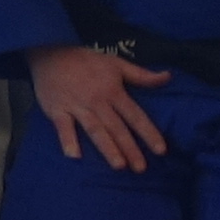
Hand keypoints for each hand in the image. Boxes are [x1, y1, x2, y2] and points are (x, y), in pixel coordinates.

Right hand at [27, 40, 171, 169]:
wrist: (50, 51)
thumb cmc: (85, 60)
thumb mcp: (116, 63)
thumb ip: (142, 75)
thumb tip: (168, 77)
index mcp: (113, 91)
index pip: (135, 115)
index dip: (148, 132)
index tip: (161, 150)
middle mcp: (97, 101)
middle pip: (116, 127)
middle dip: (130, 148)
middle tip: (141, 168)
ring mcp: (76, 106)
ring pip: (94, 130)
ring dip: (107, 148)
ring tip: (118, 165)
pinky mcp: (57, 110)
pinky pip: (63, 127)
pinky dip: (68, 141)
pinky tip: (74, 156)